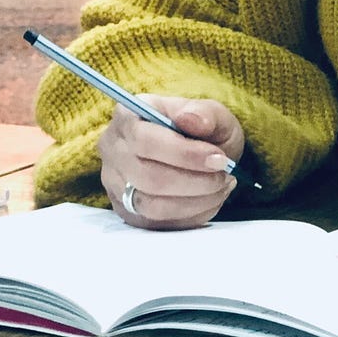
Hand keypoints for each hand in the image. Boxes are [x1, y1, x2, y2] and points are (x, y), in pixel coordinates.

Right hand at [99, 96, 245, 229]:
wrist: (194, 153)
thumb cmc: (199, 130)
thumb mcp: (210, 113)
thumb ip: (205, 113)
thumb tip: (191, 120)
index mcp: (127, 116)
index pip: (145, 140)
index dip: (184, 154)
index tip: (219, 159)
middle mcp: (113, 150)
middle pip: (148, 177)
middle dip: (195, 181)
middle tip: (224, 176)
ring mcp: (115, 184)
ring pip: (152, 206)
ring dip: (195, 201)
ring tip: (221, 187)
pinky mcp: (126, 211)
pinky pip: (158, 223)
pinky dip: (190, 215)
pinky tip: (210, 200)